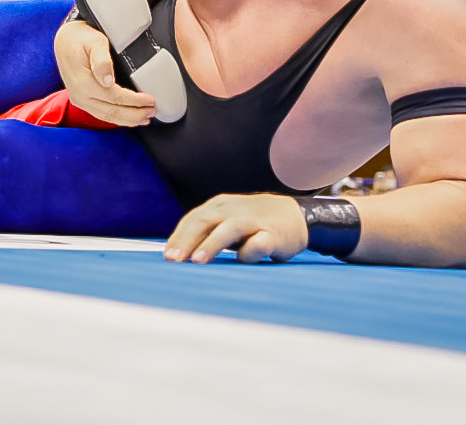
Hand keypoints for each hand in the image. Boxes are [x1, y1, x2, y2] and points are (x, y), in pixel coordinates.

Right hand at [53, 20, 155, 126]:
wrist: (65, 40)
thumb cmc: (82, 38)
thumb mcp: (94, 41)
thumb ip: (101, 60)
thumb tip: (107, 81)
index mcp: (83, 83)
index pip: (115, 98)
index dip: (134, 101)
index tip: (150, 100)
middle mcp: (79, 95)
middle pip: (112, 112)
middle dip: (135, 114)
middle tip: (152, 112)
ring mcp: (79, 100)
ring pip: (107, 117)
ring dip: (128, 120)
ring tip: (145, 119)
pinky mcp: (80, 100)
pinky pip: (101, 114)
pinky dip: (117, 118)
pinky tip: (129, 118)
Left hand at [163, 194, 307, 263]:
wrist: (298, 216)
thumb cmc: (256, 222)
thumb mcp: (229, 220)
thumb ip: (208, 231)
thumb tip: (179, 252)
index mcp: (221, 205)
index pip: (194, 218)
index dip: (179, 236)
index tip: (167, 255)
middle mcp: (235, 209)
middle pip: (206, 220)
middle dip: (187, 240)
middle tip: (173, 259)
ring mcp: (255, 220)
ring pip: (229, 229)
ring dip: (211, 244)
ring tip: (197, 261)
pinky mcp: (273, 234)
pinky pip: (258, 243)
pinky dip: (248, 251)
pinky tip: (242, 260)